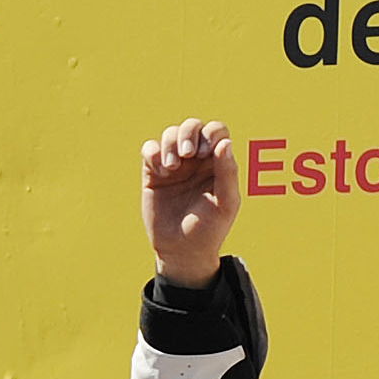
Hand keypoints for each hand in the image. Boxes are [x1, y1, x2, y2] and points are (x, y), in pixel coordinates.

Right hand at [140, 117, 240, 288]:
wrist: (182, 251)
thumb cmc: (210, 229)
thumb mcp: (226, 203)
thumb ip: (228, 172)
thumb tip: (224, 143)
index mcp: (217, 163)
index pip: (216, 131)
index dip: (210, 134)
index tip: (205, 154)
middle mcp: (196, 160)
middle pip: (192, 126)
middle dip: (188, 134)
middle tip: (188, 155)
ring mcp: (174, 166)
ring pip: (170, 134)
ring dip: (170, 143)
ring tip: (172, 168)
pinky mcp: (153, 174)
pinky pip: (150, 149)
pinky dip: (153, 153)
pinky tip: (160, 172)